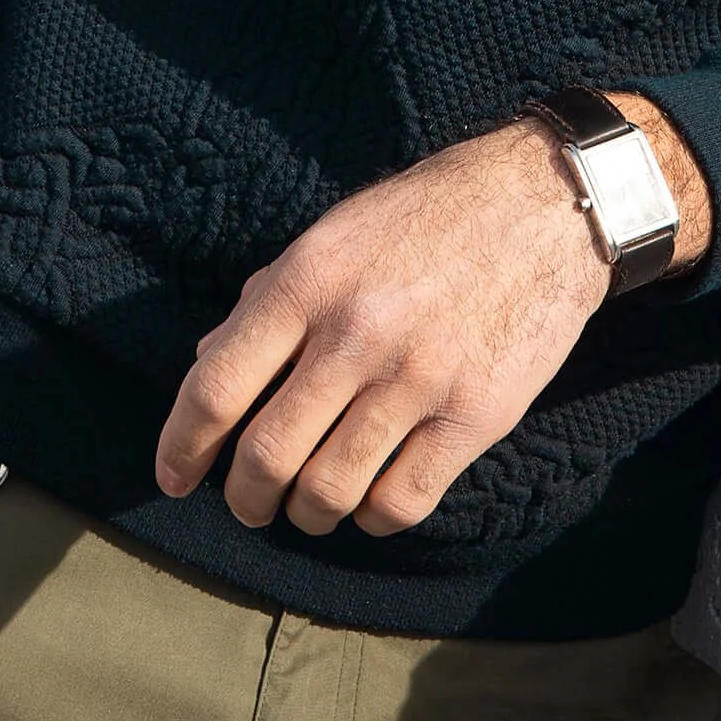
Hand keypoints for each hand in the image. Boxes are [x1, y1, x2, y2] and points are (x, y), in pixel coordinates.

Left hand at [155, 94, 710, 538]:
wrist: (545, 203)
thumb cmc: (428, 216)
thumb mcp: (336, 234)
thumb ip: (269, 298)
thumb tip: (208, 361)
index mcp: (308, 279)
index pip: (216, 387)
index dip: (180, 446)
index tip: (175, 477)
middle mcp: (356, 331)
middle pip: (265, 456)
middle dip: (245, 498)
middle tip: (250, 503)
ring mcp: (418, 377)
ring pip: (328, 493)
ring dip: (306, 514)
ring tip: (309, 505)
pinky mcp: (476, 414)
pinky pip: (400, 503)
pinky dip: (372, 518)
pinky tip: (372, 499)